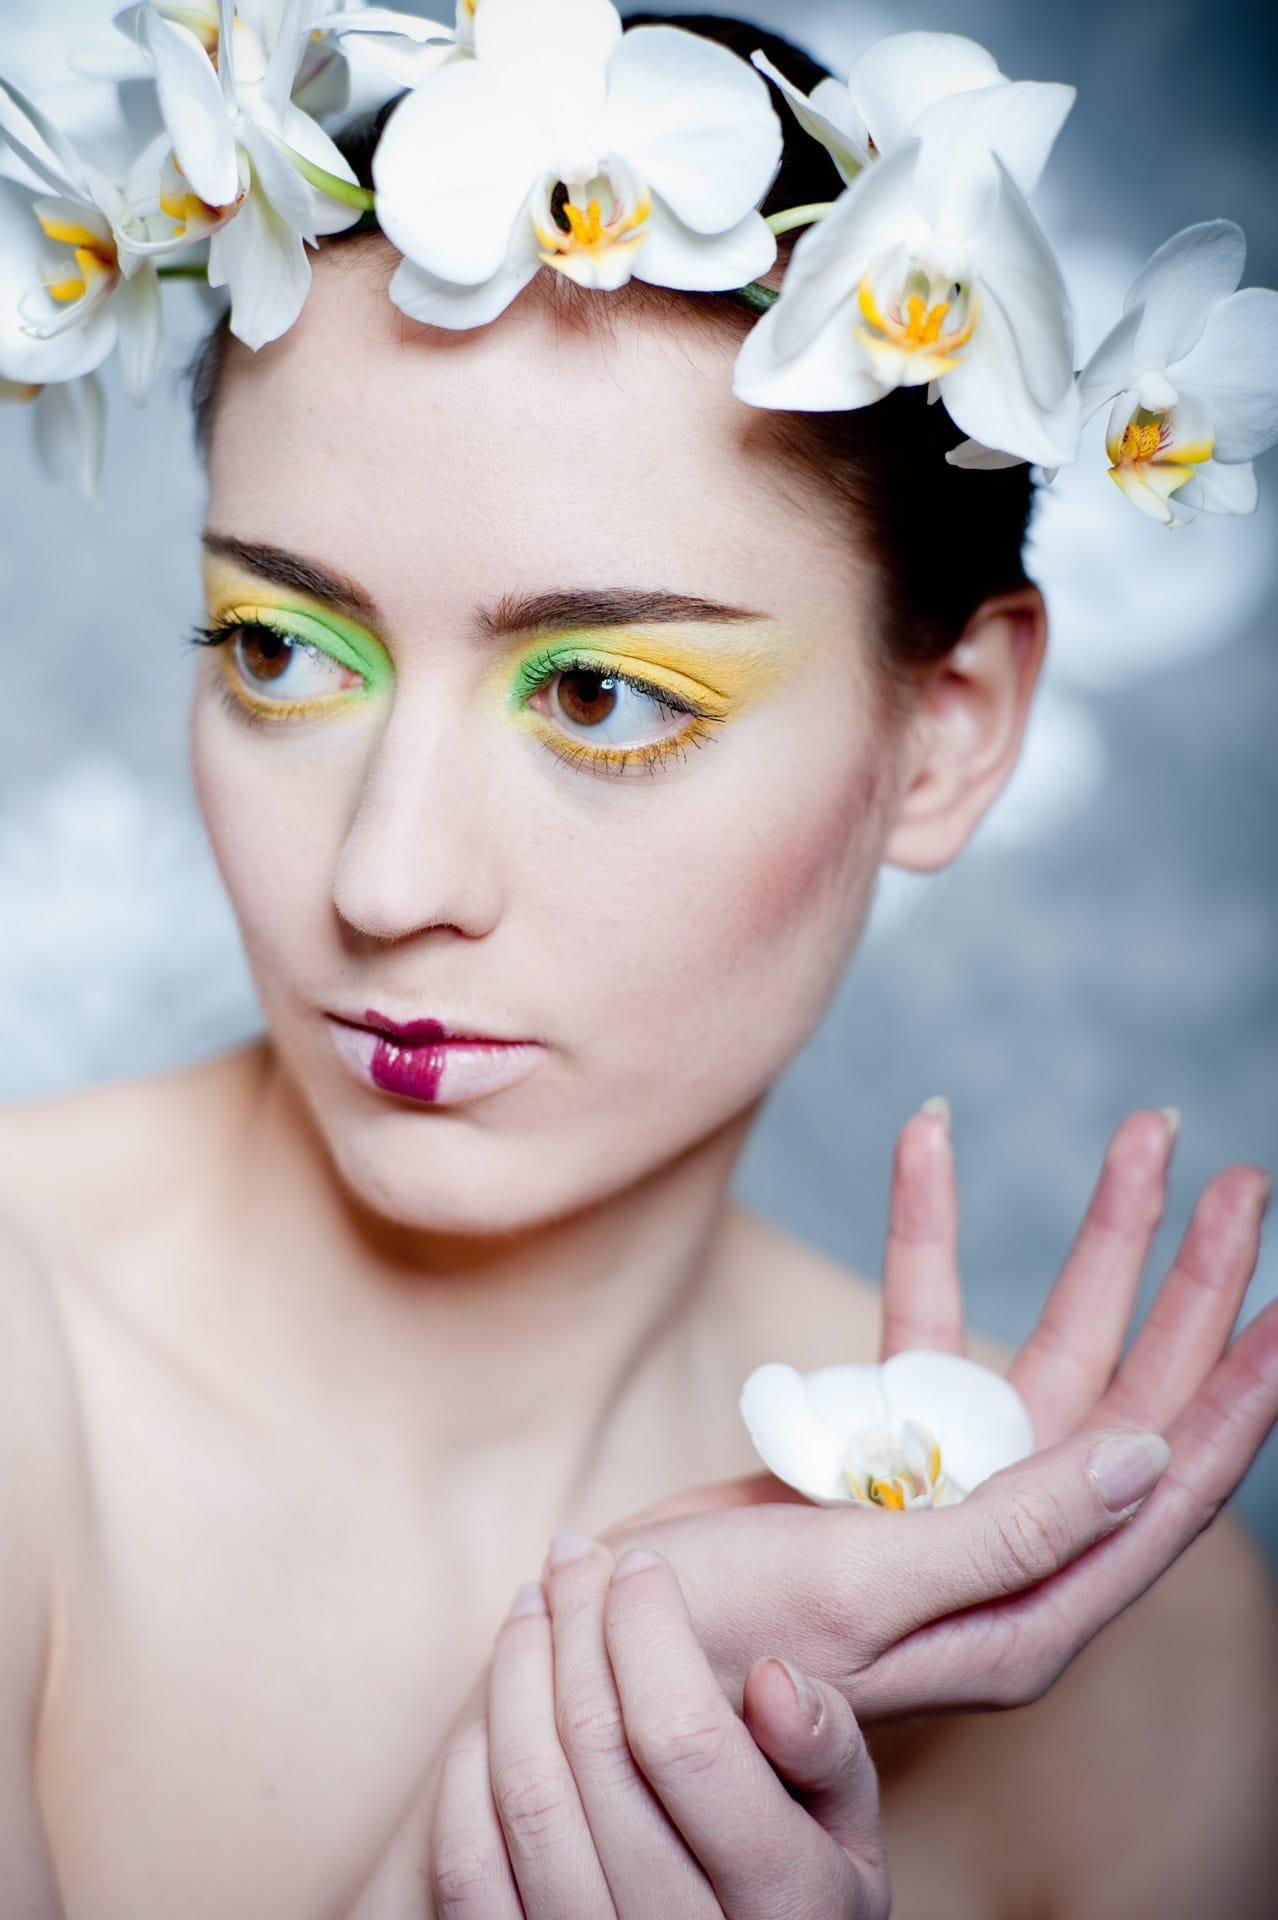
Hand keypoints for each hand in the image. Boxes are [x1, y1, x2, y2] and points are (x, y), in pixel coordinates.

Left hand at [428, 1538, 889, 1918]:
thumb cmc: (797, 1892)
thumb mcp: (848, 1833)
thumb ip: (827, 1751)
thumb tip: (769, 1675)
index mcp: (784, 1903)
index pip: (686, 1737)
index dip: (651, 1630)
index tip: (641, 1564)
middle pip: (598, 1752)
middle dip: (579, 1626)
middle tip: (573, 1556)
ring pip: (529, 1798)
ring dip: (517, 1675)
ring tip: (533, 1603)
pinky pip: (470, 1866)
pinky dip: (469, 1768)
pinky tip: (498, 1702)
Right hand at [600, 1108, 1275, 1719]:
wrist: (599, 1645)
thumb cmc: (719, 1648)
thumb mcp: (870, 1592)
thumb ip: (1013, 1531)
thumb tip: (1145, 1458)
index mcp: (1030, 1607)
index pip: (1170, 1489)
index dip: (1242, 1397)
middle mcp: (1010, 1545)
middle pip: (1129, 1396)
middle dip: (1190, 1287)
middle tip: (1242, 1183)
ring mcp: (947, 1489)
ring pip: (1045, 1347)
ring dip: (1095, 1244)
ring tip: (1145, 1139)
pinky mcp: (878, 1446)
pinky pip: (919, 1322)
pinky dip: (926, 1231)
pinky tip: (928, 1142)